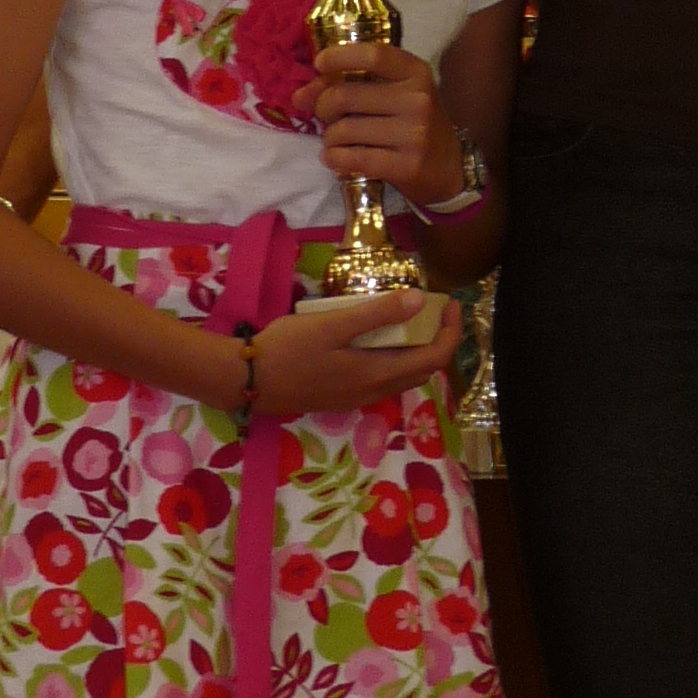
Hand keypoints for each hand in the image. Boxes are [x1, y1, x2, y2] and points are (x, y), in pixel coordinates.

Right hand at [246, 293, 461, 420]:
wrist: (247, 381)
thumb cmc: (287, 348)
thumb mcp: (333, 324)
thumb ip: (377, 314)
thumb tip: (419, 300)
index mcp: (377, 374)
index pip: (433, 358)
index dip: (450, 331)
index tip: (450, 303)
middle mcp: (374, 391)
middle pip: (423, 369)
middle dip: (437, 340)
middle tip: (435, 309)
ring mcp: (358, 397)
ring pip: (403, 376)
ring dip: (416, 350)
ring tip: (410, 319)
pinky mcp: (343, 396)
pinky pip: (383, 379)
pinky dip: (394, 358)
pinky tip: (378, 338)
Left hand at [309, 42, 467, 213]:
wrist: (449, 169)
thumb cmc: (413, 124)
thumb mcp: (393, 96)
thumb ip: (351, 86)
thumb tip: (299, 96)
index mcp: (415, 73)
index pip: (373, 55)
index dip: (339, 57)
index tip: (320, 64)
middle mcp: (418, 99)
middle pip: (345, 96)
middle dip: (323, 107)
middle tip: (326, 117)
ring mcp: (415, 133)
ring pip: (344, 130)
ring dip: (329, 138)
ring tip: (335, 142)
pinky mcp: (407, 165)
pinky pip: (353, 158)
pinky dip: (334, 159)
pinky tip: (334, 158)